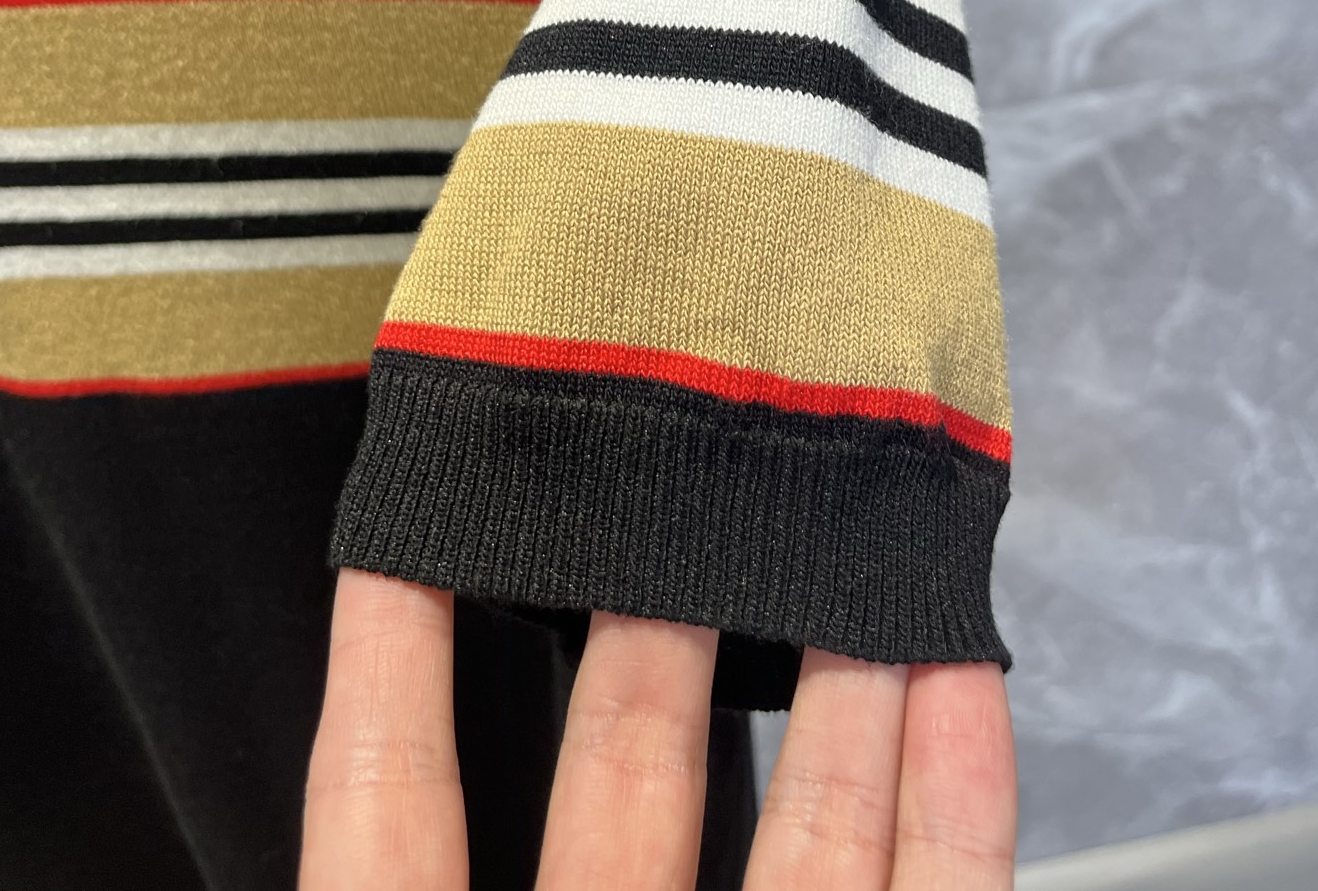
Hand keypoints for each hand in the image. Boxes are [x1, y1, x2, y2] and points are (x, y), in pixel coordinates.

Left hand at [299, 568, 1016, 888]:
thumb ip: (368, 850)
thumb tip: (351, 628)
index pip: (391, 795)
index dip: (398, 646)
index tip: (410, 507)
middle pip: (632, 780)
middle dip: (665, 620)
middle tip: (688, 467)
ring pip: (809, 844)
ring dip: (844, 685)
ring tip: (853, 532)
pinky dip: (964, 806)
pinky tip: (965, 683)